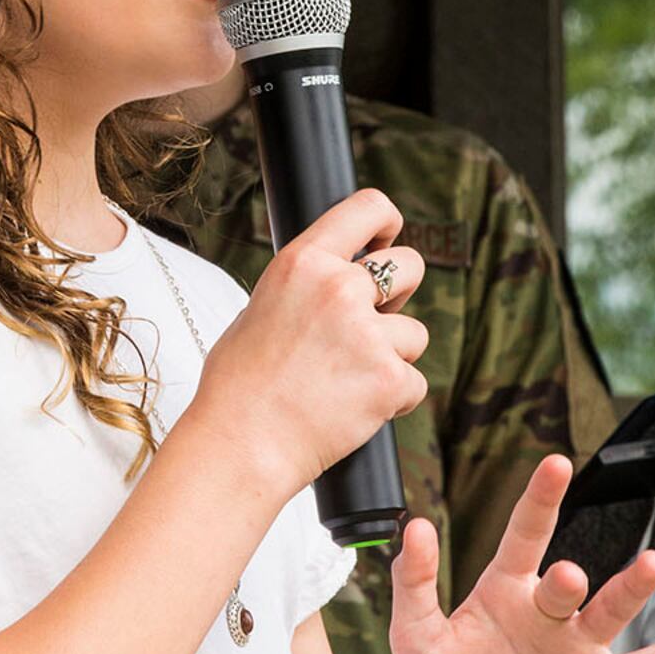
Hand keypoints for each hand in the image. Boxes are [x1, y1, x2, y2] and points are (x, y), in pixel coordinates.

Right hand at [192, 188, 428, 500]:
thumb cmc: (240, 386)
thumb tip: (337, 282)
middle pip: (410, 265)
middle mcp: (339, 289)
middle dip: (400, 294)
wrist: (240, 444)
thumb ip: (304, 289)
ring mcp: (369, 334)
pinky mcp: (390, 379)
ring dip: (392, 356)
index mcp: (302, 263)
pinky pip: (414, 382)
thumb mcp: (259, 311)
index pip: (367, 208)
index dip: (386, 222)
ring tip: (346, 382)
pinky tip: (355, 409)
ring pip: (414, 334)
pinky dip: (393, 398)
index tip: (387, 238)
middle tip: (372, 324)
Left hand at [389, 454, 654, 653]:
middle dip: (570, 581)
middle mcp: (547, 612)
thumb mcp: (415, 639)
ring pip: (614, 610)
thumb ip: (413, 584)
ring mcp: (578, 650)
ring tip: (654, 566)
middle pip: (568, 583)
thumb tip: (413, 525)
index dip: (540, 501)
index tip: (557, 464)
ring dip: (634, 589)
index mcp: (503, 592)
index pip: (524, 536)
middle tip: (568, 578)